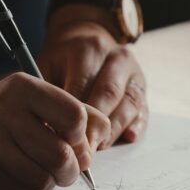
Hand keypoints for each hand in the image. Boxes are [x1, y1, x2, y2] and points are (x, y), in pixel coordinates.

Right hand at [0, 74, 111, 189]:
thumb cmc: (6, 113)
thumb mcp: (38, 99)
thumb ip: (77, 111)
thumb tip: (101, 138)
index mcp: (24, 88)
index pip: (74, 117)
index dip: (82, 136)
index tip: (74, 140)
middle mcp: (4, 111)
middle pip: (61, 155)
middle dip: (71, 170)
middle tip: (67, 169)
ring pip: (42, 178)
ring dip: (50, 182)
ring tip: (44, 172)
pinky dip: (29, 189)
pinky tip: (21, 174)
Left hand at [39, 16, 148, 145]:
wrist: (87, 39)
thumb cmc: (63, 60)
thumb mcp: (47, 65)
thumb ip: (47, 92)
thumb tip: (45, 127)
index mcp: (89, 48)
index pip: (82, 84)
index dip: (73, 114)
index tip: (62, 137)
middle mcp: (116, 57)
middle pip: (108, 94)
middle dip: (95, 125)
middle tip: (81, 150)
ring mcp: (134, 72)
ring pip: (129, 103)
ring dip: (114, 129)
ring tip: (98, 148)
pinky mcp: (143, 88)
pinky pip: (144, 109)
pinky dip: (137, 125)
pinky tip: (128, 137)